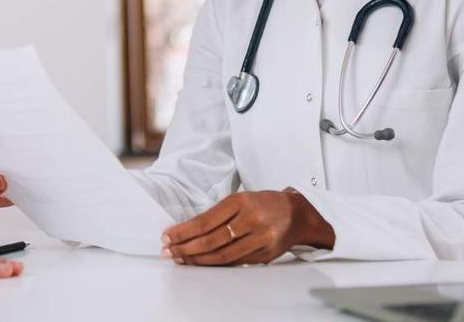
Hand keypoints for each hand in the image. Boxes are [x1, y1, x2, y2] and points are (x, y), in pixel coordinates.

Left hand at [160, 189, 334, 265]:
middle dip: (185, 248)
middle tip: (168, 251)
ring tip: (181, 259)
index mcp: (240, 201)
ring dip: (198, 259)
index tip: (166, 236)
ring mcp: (260, 238)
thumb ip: (217, 214)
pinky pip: (235, 261)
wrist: (297, 214)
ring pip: (222, 254)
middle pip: (211, 239)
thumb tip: (186, 230)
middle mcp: (251, 219)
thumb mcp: (240, 199)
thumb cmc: (263, 204)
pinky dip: (216, 264)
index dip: (183, 231)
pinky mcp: (265, 254)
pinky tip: (202, 263)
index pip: (204, 220)